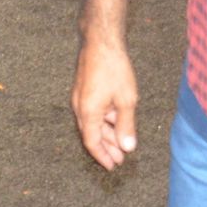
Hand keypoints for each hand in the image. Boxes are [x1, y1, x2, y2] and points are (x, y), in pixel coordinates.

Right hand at [71, 41, 138, 170]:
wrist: (101, 40)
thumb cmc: (114, 68)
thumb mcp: (126, 99)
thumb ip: (126, 125)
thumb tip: (127, 147)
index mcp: (87, 112)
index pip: (92, 142)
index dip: (103, 156)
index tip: (113, 166)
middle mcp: (79, 107)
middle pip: (92, 134)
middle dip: (107, 147)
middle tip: (120, 159)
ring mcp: (80, 97)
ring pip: (93, 122)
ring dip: (107, 133)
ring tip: (122, 143)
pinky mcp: (84, 88)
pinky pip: (93, 111)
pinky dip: (105, 119)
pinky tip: (117, 120)